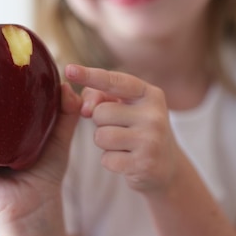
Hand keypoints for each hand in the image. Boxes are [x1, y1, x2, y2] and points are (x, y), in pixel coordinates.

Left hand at [65, 64, 180, 193]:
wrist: (167, 166)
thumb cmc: (138, 129)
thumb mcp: (126, 106)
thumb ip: (101, 97)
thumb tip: (84, 107)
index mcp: (150, 94)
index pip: (115, 81)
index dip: (90, 75)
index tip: (68, 69)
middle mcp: (154, 115)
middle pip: (101, 112)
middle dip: (101, 122)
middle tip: (121, 129)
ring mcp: (151, 140)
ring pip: (101, 136)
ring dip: (104, 142)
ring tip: (123, 144)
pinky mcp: (144, 164)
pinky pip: (107, 159)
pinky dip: (111, 161)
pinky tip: (128, 160)